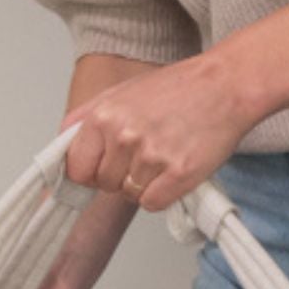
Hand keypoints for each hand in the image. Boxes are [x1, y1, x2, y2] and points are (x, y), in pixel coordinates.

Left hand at [57, 48, 258, 213]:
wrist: (225, 85)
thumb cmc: (179, 88)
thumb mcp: (122, 92)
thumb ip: (87, 118)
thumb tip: (62, 144)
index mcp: (104, 116)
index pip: (75, 167)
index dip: (88, 171)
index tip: (99, 169)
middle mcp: (124, 136)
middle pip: (103, 184)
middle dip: (119, 176)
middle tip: (143, 154)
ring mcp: (152, 156)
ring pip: (129, 195)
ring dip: (143, 183)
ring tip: (163, 156)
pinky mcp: (178, 174)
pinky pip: (153, 203)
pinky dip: (162, 193)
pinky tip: (173, 170)